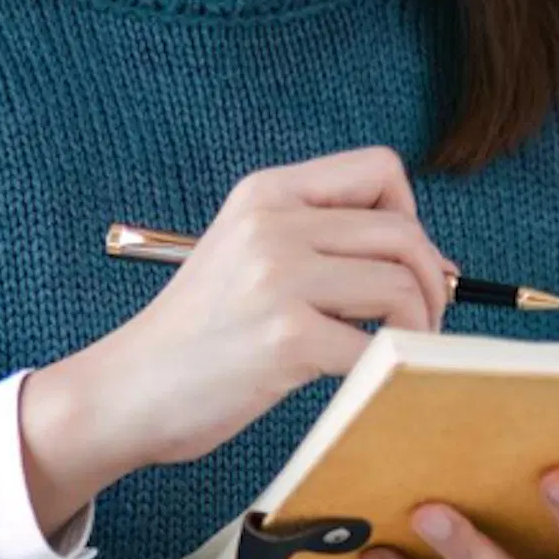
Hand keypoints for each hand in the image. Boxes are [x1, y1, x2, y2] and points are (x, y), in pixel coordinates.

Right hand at [17, 148, 454, 530]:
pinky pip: (377, 347)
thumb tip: (428, 258)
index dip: (410, 215)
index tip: (403, 262)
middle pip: (402, 233)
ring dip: (419, 324)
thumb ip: (317, 237)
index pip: (380, 168)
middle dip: (432, 279)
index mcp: (266, 192)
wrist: (126, 390)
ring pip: (400, 285)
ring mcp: (278, 280)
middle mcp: (272, 224)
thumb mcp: (246, 251)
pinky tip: (368, 377)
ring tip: (402, 350)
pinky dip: (390, 367)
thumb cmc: (198, 333)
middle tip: (424, 319)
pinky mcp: (286, 340)